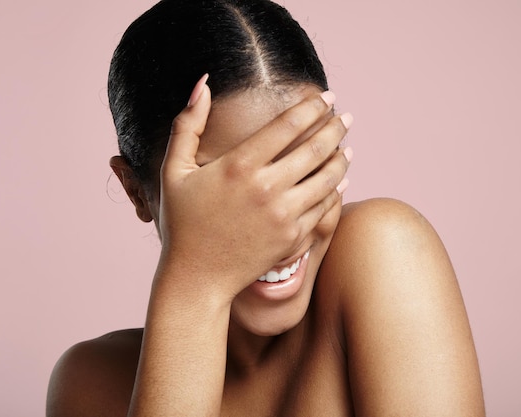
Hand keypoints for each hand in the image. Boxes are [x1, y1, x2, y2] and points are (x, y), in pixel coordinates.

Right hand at [157, 75, 351, 299]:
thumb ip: (187, 125)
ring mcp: (283, 215)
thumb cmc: (183, 222)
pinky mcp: (293, 238)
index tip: (326, 97)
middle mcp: (266, 188)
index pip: (288, 125)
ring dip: (342, 158)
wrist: (197, 277)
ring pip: (328, 178)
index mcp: (238, 166)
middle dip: (335, 128)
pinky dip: (336, 190)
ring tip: (346, 147)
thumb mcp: (174, 170)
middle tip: (345, 118)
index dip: (312, 107)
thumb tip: (203, 83)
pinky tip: (340, 181)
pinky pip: (325, 207)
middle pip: (315, 148)